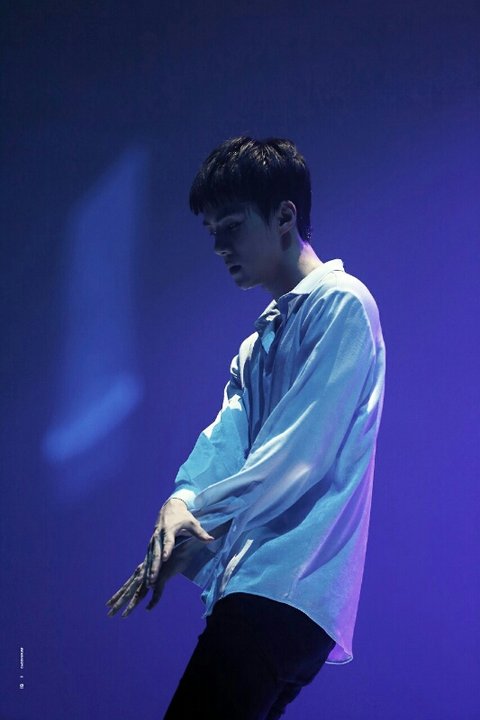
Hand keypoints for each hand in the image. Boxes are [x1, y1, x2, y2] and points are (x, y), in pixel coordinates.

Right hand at [105, 499, 213, 617]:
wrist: (170, 507)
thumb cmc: (183, 516)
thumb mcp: (192, 522)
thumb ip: (200, 533)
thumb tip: (211, 540)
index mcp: (169, 530)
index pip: (168, 541)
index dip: (166, 549)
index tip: (165, 558)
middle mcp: (159, 536)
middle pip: (156, 552)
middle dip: (154, 566)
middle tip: (153, 579)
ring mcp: (154, 540)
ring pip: (150, 557)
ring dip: (149, 570)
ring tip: (149, 583)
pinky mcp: (151, 544)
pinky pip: (148, 557)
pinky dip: (147, 568)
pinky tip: (146, 579)